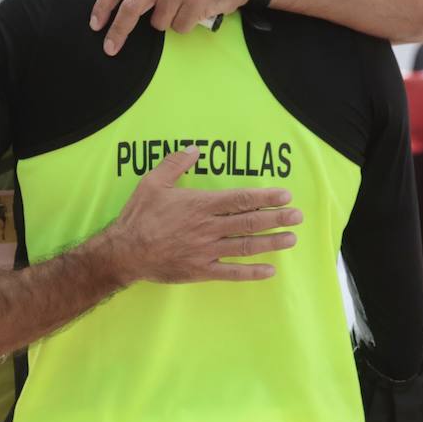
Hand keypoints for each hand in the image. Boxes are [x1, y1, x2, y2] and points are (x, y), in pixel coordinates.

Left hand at [90, 0, 254, 55]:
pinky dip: (184, 25)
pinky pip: (178, 27)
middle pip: (131, 8)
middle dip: (118, 31)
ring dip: (167, 21)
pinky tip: (192, 12)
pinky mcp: (196, 0)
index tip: (95, 25)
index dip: (102, 7)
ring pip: (158, 23)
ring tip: (179, 8)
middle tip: (109, 48)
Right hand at [97, 146, 299, 283]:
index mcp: (200, 205)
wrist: (124, 252)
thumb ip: (175, 164)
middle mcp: (208, 228)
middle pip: (249, 222)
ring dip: (271, 242)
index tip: (284, 195)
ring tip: (291, 239)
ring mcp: (207, 250)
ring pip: (246, 246)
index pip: (240, 199)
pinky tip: (269, 270)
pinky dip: (252, 272)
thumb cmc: (139, 216)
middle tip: (297, 216)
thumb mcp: (152, 182)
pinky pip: (232, 273)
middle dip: (276, 218)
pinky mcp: (201, 270)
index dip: (265, 197)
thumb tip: (195, 149)